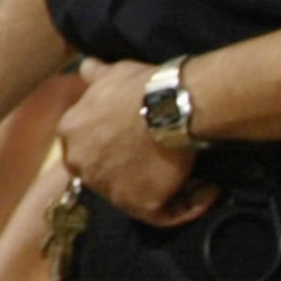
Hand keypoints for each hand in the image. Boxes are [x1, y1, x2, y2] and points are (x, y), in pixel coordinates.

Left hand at [59, 59, 212, 227]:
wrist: (171, 105)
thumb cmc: (141, 87)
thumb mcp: (113, 74)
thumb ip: (96, 75)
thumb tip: (86, 65)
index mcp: (70, 133)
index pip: (89, 148)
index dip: (116, 147)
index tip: (142, 141)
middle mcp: (80, 165)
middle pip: (107, 175)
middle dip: (135, 171)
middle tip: (165, 161)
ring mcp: (107, 188)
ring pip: (136, 197)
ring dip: (165, 188)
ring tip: (195, 177)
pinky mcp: (139, 205)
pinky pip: (167, 214)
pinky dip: (191, 204)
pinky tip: (210, 189)